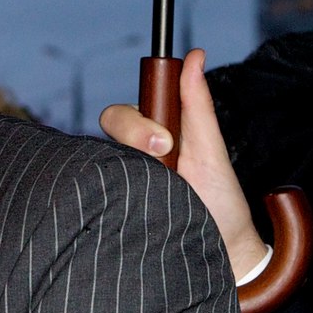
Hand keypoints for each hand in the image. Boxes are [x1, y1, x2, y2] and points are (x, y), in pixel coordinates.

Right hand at [98, 49, 267, 277]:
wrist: (223, 257)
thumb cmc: (220, 207)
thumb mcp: (210, 151)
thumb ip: (197, 104)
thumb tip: (196, 55)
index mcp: (153, 140)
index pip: (121, 114)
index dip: (137, 121)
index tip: (166, 141)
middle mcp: (131, 159)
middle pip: (107, 128)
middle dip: (134, 134)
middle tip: (165, 157)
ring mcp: (119, 184)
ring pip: (97, 156)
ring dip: (127, 167)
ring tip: (158, 191)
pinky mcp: (108, 212)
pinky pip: (90, 191)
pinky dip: (105, 193)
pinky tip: (127, 207)